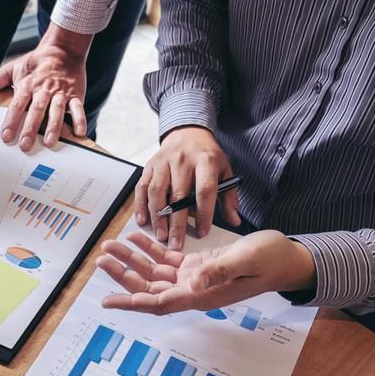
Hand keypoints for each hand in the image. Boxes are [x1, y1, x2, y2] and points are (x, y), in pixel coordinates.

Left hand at [0, 23, 88, 150]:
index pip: (17, 105)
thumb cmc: (35, 63)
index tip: (6, 137)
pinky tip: (80, 133)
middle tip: (25, 145)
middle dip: (31, 128)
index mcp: (27, 85)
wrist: (62, 49)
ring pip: (57, 110)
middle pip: (36, 110)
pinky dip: (80, 119)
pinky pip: (78, 107)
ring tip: (50, 142)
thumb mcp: (11, 68)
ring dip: (54, 126)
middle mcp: (43, 90)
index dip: (11, 121)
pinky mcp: (75, 94)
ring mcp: (60, 92)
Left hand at [95, 230, 316, 315]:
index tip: (109, 301)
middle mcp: (193, 290)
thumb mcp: (246, 261)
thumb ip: (220, 271)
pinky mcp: (198, 266)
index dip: (133, 302)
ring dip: (131, 261)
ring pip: (154, 272)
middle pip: (149, 287)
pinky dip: (150, 248)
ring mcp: (194, 279)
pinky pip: (167, 259)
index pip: (160, 303)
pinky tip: (135, 237)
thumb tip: (192, 282)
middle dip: (123, 276)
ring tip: (110, 246)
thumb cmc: (270, 260)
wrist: (287, 258)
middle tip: (101, 260)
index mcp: (202, 295)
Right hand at [135, 126, 240, 250]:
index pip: (204, 190)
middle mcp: (182, 160)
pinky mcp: (149, 166)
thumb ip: (229, 196)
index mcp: (205, 161)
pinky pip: (142, 187)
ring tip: (160, 235)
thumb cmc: (207, 155)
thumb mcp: (225, 170)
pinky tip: (142, 220)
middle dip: (176, 222)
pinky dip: (140, 205)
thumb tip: (234, 221)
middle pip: (178, 195)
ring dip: (157, 216)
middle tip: (175, 244)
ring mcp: (163, 162)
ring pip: (157, 192)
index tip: (202, 232)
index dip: (203, 213)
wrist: (187, 131)